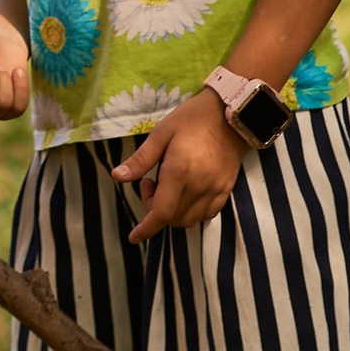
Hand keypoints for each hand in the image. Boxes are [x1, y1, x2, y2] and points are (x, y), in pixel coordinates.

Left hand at [113, 90, 244, 244]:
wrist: (232, 114)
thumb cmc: (193, 118)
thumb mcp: (161, 132)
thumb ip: (141, 159)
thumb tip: (117, 177)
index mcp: (180, 171)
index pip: (162, 212)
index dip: (146, 228)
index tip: (134, 236)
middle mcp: (199, 186)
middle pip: (173, 218)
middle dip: (155, 210)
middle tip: (151, 183)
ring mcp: (215, 190)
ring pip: (190, 220)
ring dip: (173, 213)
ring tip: (168, 186)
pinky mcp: (226, 189)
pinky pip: (208, 214)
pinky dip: (192, 212)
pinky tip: (185, 194)